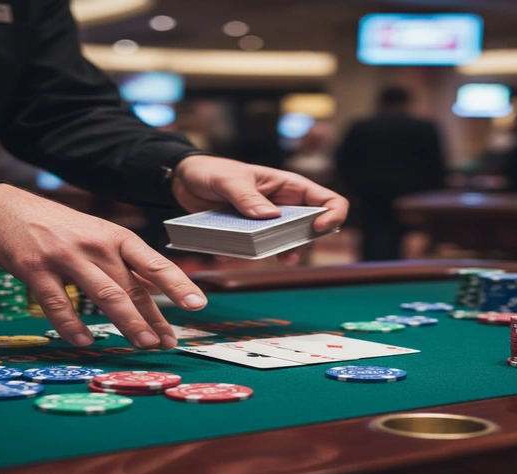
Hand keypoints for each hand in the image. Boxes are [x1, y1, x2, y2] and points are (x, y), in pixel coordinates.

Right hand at [0, 184, 206, 348]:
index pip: (153, 263)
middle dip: (153, 317)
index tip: (198, 304)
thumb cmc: (60, 228)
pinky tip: (84, 340)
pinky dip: (72, 325)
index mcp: (116, 236)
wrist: (5, 207)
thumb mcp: (98, 236)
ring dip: (126, 322)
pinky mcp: (35, 269)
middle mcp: (96, 245)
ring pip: (103, 294)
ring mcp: (66, 257)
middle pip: (131, 285)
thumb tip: (157, 295)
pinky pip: (58, 303)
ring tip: (143, 343)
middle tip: (168, 342)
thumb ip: (124, 264)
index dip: (178, 284)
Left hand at [172, 156, 348, 263]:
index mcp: (288, 186)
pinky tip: (233, 254)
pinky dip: (251, 256)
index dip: (332, 216)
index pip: (327, 200)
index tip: (318, 229)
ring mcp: (268, 222)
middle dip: (304, 243)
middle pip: (311, 229)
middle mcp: (284, 205)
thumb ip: (247, 197)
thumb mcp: (229, 180)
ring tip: (263, 258)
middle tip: (288, 256)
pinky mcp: (251, 235)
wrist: (184, 182)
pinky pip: (260, 250)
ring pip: (287, 243)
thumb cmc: (211, 171)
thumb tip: (269, 216)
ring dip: (278, 253)